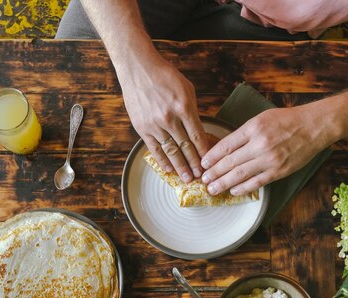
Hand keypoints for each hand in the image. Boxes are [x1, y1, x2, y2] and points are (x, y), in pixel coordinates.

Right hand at [119, 57, 211, 181]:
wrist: (138, 69)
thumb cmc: (165, 76)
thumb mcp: (187, 89)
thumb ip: (192, 111)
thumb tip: (198, 131)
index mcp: (184, 107)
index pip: (197, 136)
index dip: (204, 152)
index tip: (209, 163)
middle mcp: (170, 118)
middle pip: (185, 146)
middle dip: (194, 164)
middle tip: (201, 177)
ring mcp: (155, 124)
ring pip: (170, 150)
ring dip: (180, 166)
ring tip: (187, 178)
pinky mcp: (142, 127)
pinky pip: (154, 148)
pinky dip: (162, 160)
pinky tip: (169, 169)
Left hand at [201, 107, 329, 194]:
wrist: (314, 126)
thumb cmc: (287, 120)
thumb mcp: (261, 118)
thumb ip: (244, 133)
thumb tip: (225, 148)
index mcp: (253, 128)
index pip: (226, 145)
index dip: (212, 157)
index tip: (203, 164)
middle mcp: (260, 144)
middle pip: (230, 162)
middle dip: (214, 172)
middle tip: (203, 180)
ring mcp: (269, 159)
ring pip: (240, 174)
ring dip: (224, 183)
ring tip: (212, 189)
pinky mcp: (279, 171)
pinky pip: (257, 182)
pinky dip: (243, 188)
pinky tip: (233, 191)